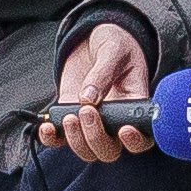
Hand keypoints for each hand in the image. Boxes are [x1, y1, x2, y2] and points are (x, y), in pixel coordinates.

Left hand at [41, 20, 148, 164]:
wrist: (93, 39)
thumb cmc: (114, 44)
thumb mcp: (112, 51)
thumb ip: (103, 73)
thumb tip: (87, 98)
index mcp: (135, 106)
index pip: (143, 137)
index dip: (135, 140)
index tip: (124, 129)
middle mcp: (115, 122)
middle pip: (109, 150)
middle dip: (96, 137)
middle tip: (88, 112)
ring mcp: (92, 123)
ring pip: (87, 150)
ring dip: (76, 140)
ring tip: (69, 116)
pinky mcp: (70, 118)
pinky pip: (61, 140)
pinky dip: (52, 139)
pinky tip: (47, 127)